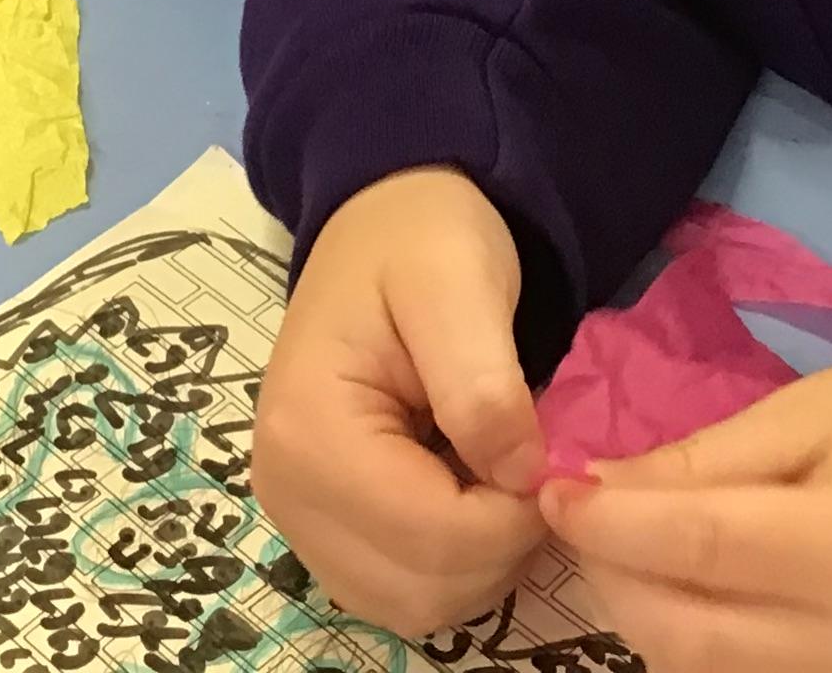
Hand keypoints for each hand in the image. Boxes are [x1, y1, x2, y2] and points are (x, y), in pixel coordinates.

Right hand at [254, 168, 550, 635]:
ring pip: (412, 606)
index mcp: (310, 431)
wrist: (384, 224)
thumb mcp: (461, 284)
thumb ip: (484, 383)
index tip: (546, 455)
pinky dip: (450, 565)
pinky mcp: (319, 528)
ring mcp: (297, 516)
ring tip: (494, 473)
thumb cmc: (423, 242)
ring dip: (478, 561)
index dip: (513, 517)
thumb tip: (521, 479)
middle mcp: (285, 490)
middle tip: (523, 462)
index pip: (432, 538)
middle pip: (421, 588)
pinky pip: (398, 593)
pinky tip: (466, 493)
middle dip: (499, 543)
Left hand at [542, 358, 831, 672]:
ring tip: (632, 554)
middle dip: (615, 576)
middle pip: (688, 635)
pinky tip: (688, 599)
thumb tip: (594, 492)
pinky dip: (701, 654)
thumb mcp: (810, 414)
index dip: (611, 524)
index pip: (699, 547)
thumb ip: (701, 461)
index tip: (553, 491)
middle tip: (586, 520)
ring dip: (647, 619)